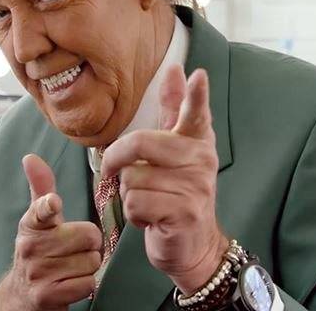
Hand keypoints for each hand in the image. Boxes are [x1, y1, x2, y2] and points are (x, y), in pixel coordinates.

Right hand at [0, 154, 101, 310]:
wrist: (21, 295)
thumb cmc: (38, 250)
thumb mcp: (38, 220)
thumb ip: (41, 188)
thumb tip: (30, 156)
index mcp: (30, 224)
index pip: (40, 210)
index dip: (49, 206)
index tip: (53, 203)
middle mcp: (30, 247)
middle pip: (88, 236)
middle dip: (90, 244)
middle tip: (76, 249)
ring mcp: (37, 273)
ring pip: (91, 261)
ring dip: (88, 266)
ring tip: (72, 267)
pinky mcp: (47, 296)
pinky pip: (87, 283)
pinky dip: (85, 285)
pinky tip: (71, 283)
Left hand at [101, 65, 227, 294]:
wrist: (193, 246)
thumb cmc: (176, 193)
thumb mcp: (175, 151)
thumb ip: (174, 111)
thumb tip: (177, 69)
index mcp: (197, 141)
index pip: (196, 113)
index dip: (195, 95)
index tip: (196, 75)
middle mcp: (201, 160)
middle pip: (140, 143)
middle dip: (116, 159)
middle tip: (114, 171)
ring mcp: (195, 187)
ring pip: (131, 178)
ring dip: (129, 194)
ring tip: (150, 202)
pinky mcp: (183, 212)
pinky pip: (135, 203)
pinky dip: (133, 215)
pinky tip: (151, 218)